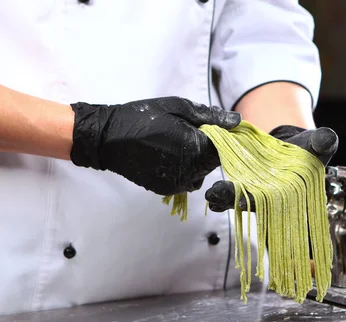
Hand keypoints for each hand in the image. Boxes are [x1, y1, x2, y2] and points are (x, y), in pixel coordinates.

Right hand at [70, 97, 240, 195]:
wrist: (108, 138)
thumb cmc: (144, 117)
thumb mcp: (179, 108)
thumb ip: (211, 116)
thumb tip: (237, 121)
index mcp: (197, 149)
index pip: (225, 149)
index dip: (224, 139)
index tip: (216, 129)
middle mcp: (191, 171)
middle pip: (213, 162)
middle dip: (208, 148)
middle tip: (191, 131)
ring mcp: (178, 183)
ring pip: (200, 174)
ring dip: (197, 160)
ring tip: (178, 143)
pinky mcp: (166, 189)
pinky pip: (185, 180)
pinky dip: (183, 169)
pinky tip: (168, 155)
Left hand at [205, 125, 338, 211]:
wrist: (290, 145)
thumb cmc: (307, 148)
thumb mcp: (318, 142)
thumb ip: (323, 141)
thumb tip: (328, 138)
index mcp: (291, 193)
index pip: (278, 202)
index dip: (265, 201)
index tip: (248, 197)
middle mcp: (270, 197)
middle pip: (251, 203)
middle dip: (234, 200)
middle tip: (217, 195)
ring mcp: (255, 192)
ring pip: (236, 199)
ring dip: (222, 198)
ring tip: (210, 194)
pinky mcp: (241, 182)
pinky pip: (228, 190)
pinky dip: (218, 191)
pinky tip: (208, 190)